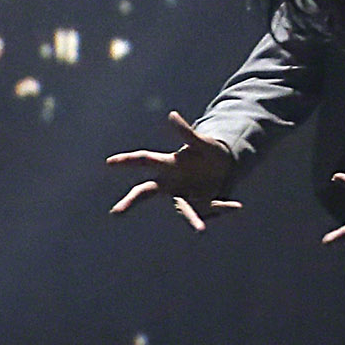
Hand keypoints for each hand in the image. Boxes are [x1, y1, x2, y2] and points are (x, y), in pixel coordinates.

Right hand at [106, 114, 241, 229]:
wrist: (226, 169)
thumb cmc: (209, 152)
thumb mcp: (202, 143)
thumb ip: (186, 132)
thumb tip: (171, 115)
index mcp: (168, 165)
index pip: (144, 161)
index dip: (126, 161)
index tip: (109, 162)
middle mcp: (170, 183)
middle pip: (146, 193)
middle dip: (131, 202)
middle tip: (115, 212)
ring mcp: (183, 197)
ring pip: (183, 211)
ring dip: (193, 219)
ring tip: (200, 230)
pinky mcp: (198, 208)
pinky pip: (209, 210)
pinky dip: (224, 207)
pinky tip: (236, 205)